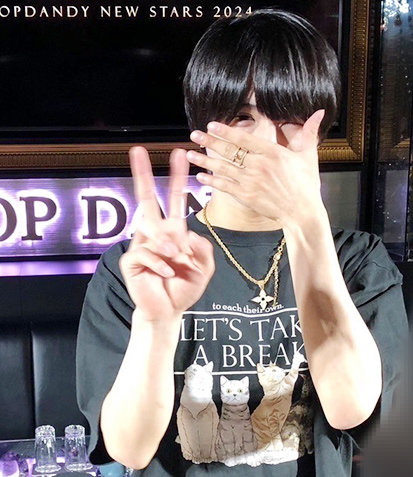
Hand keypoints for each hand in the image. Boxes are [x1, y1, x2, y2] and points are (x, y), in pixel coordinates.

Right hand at [119, 147, 214, 322]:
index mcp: (173, 232)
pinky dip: (159, 263)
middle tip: (137, 150)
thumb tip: (188, 235)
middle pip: (146, 199)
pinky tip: (166, 272)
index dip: (177, 178)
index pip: (174, 200)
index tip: (179, 154)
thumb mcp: (204, 269)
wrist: (168, 312)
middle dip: (142, 174)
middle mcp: (155, 234)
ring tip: (177, 260)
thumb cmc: (183, 289)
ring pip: (150, 230)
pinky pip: (145, 253)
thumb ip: (204, 250)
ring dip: (167, 245)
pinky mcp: (131, 260)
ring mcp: (141, 246)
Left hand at [186, 110, 324, 227]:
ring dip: (205, 161)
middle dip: (209, 142)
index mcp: (273, 153)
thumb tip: (319, 112)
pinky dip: (212, 182)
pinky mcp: (247, 197)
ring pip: (224, 169)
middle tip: (194, 134)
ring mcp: (252, 182)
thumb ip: (308, 133)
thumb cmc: (306, 185)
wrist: (302, 213)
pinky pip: (226, 187)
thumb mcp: (308, 156)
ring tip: (189, 154)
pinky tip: (200, 177)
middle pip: (230, 151)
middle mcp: (259, 166)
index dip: (226, 131)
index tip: (212, 125)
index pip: (244, 138)